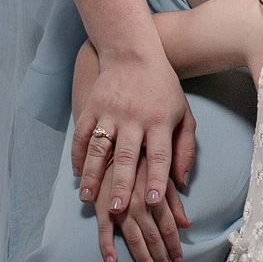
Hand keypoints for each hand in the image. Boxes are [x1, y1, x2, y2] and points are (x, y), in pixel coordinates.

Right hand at [71, 51, 195, 214]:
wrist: (133, 52)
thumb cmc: (163, 89)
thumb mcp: (183, 113)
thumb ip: (185, 148)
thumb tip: (181, 182)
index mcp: (160, 119)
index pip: (159, 154)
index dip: (156, 178)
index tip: (152, 201)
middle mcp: (135, 116)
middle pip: (127, 155)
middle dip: (121, 183)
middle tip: (116, 209)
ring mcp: (110, 110)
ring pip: (99, 147)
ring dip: (93, 174)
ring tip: (87, 198)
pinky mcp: (92, 105)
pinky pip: (81, 134)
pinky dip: (77, 155)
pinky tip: (77, 174)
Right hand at [92, 155, 191, 261]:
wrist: (114, 138)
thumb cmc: (144, 153)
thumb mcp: (167, 171)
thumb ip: (176, 197)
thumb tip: (187, 223)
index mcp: (156, 191)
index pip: (169, 225)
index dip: (174, 244)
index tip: (178, 259)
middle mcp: (139, 201)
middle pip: (152, 235)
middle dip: (160, 257)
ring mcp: (119, 204)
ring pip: (132, 237)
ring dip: (141, 258)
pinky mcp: (100, 204)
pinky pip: (102, 230)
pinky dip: (106, 246)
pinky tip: (112, 261)